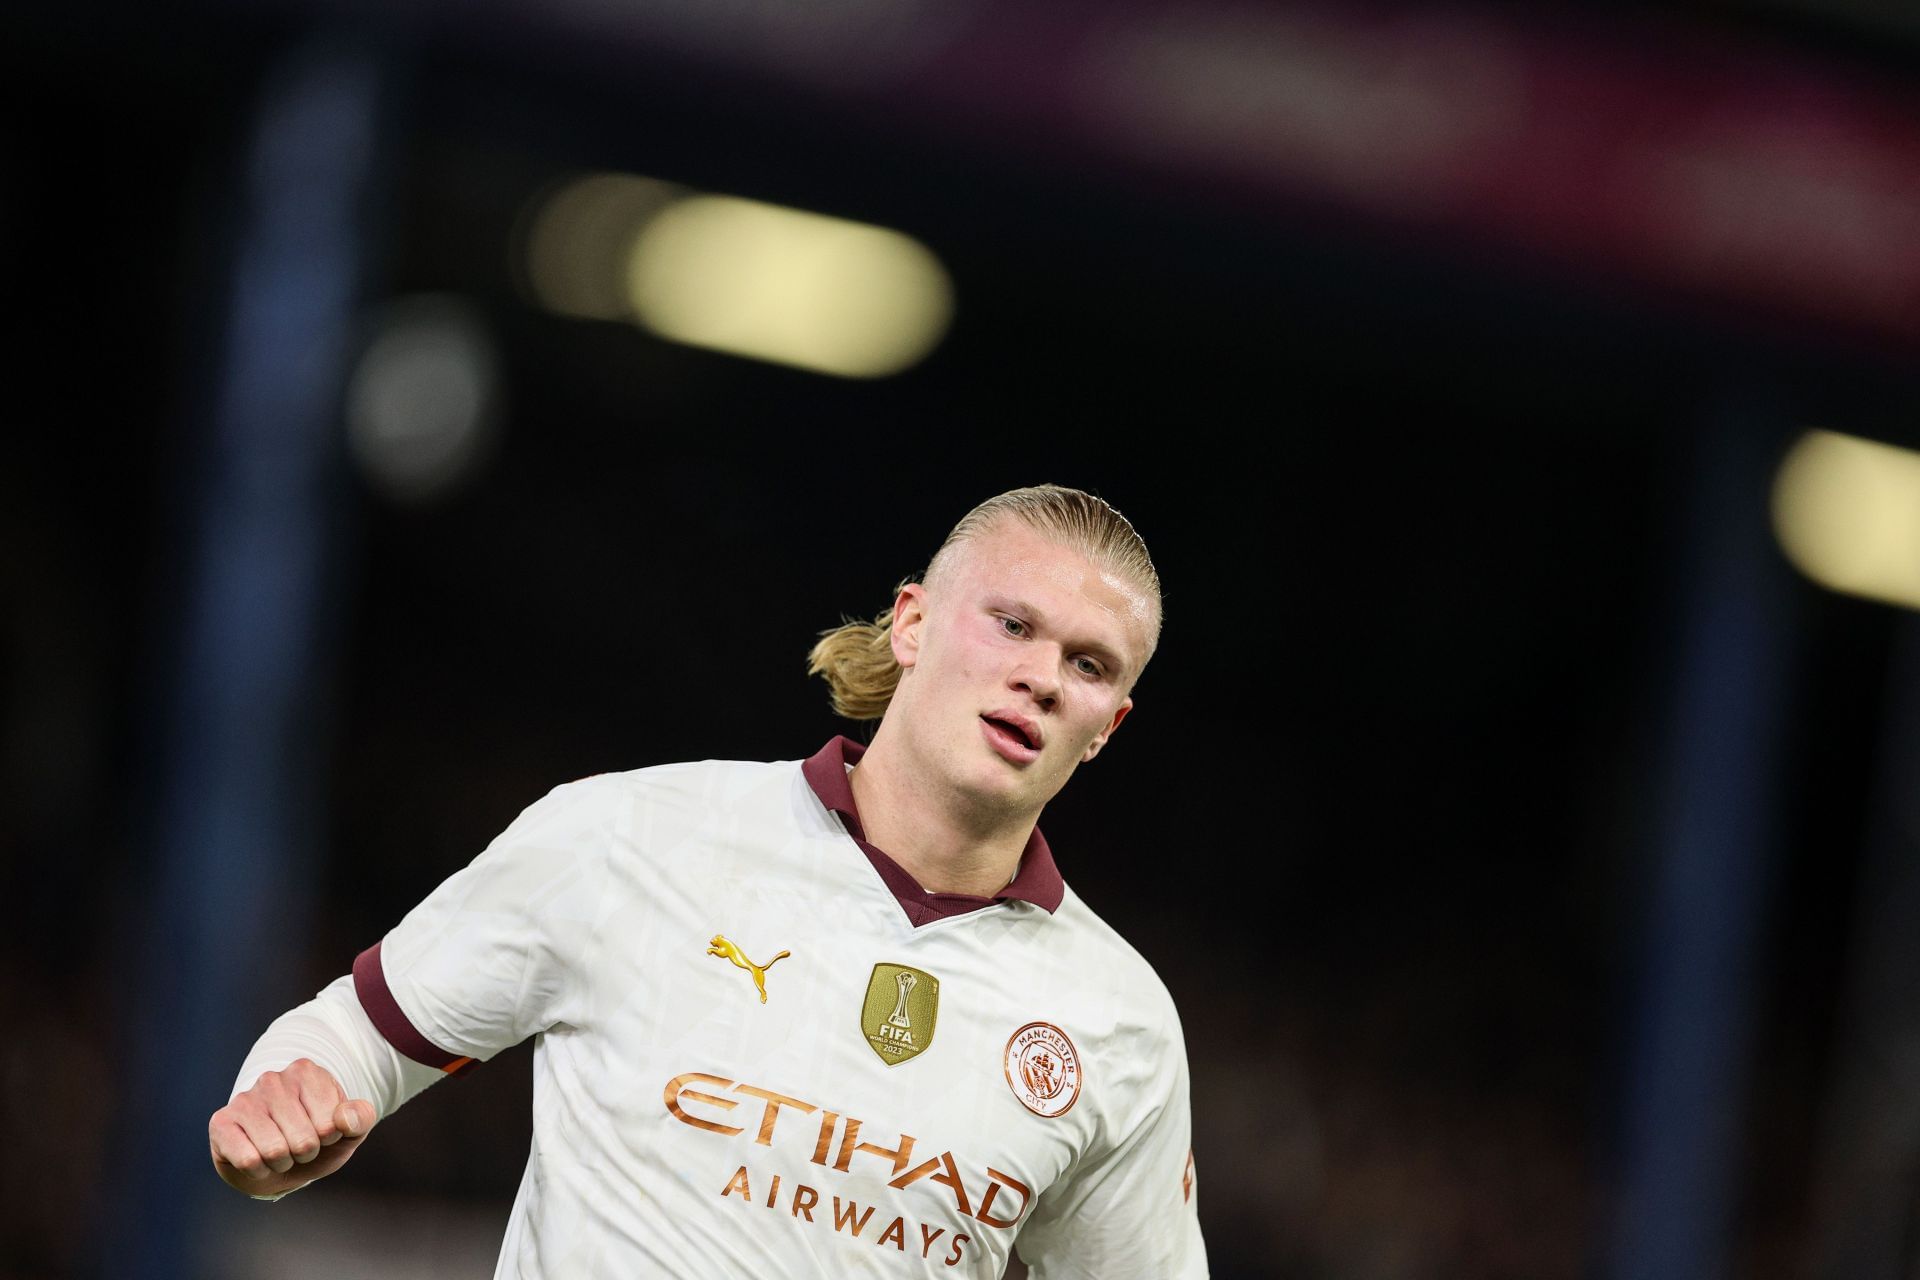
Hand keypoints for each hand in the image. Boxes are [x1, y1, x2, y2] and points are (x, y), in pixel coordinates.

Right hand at [209, 1058, 376, 1197]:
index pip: (330, 1124)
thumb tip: (345, 1120)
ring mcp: (244, 1099)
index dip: (329, 1139)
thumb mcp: (347, 1132)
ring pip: (275, 1152)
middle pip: (303, 1141)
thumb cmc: (314, 1140)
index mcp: (307, 1073)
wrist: (275, 1163)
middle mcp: (273, 1079)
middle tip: (297, 1147)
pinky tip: (256, 1158)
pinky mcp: (221, 1122)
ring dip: (282, 1163)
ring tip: (279, 1151)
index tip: (322, 1132)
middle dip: (305, 1154)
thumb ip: (359, 1120)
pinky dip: (259, 1170)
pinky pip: (248, 1160)